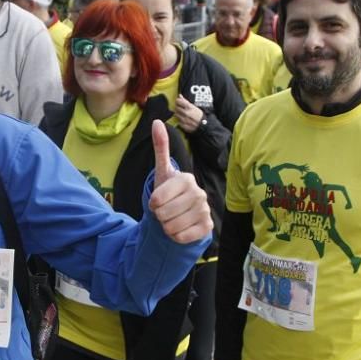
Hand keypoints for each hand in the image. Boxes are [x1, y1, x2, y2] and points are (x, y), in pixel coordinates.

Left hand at [148, 120, 212, 243]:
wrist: (183, 215)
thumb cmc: (170, 194)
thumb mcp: (162, 172)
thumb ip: (160, 148)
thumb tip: (156, 122)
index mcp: (186, 179)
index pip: (157, 198)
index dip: (152, 203)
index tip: (156, 201)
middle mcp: (199, 193)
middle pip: (163, 214)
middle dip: (159, 216)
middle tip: (166, 211)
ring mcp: (205, 210)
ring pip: (172, 227)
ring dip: (167, 227)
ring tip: (173, 219)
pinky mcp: (207, 227)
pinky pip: (182, 237)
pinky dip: (176, 237)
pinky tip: (181, 229)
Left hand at [174, 95, 204, 132]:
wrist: (203, 125)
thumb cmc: (199, 115)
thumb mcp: (193, 106)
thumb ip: (185, 101)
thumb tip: (179, 95)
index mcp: (189, 107)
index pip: (178, 101)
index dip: (177, 101)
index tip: (178, 102)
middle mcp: (186, 113)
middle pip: (176, 108)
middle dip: (178, 107)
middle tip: (180, 108)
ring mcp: (184, 120)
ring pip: (176, 114)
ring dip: (178, 114)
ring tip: (182, 114)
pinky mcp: (183, 125)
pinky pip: (178, 121)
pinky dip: (180, 120)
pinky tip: (183, 119)